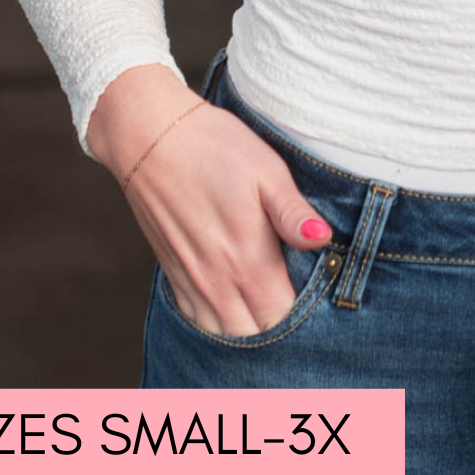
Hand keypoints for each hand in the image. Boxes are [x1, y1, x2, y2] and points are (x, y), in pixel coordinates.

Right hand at [89, 65, 333, 336]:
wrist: (150, 137)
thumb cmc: (215, 147)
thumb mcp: (267, 170)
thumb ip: (293, 214)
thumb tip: (324, 240)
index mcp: (248, 259)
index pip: (284, 318)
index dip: (306, 317)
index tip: (319, 297)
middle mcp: (217, 282)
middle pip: (254, 338)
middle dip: (280, 331)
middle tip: (298, 302)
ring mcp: (191, 283)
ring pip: (224, 337)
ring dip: (248, 333)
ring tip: (269, 308)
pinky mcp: (173, 275)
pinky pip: (197, 323)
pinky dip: (219, 326)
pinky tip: (236, 307)